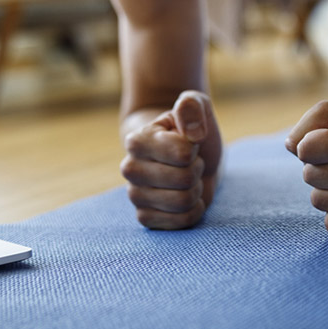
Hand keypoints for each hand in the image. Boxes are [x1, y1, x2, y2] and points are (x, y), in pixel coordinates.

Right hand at [120, 91, 222, 229]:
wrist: (186, 155)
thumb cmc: (189, 129)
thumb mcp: (195, 106)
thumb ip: (192, 106)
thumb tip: (193, 134)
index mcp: (137, 140)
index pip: (183, 154)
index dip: (195, 148)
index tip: (187, 142)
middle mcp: (129, 169)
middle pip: (185, 180)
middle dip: (198, 170)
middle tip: (190, 162)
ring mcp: (135, 195)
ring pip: (184, 202)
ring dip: (196, 190)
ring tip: (188, 178)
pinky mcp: (145, 217)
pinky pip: (181, 222)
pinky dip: (194, 210)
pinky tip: (186, 197)